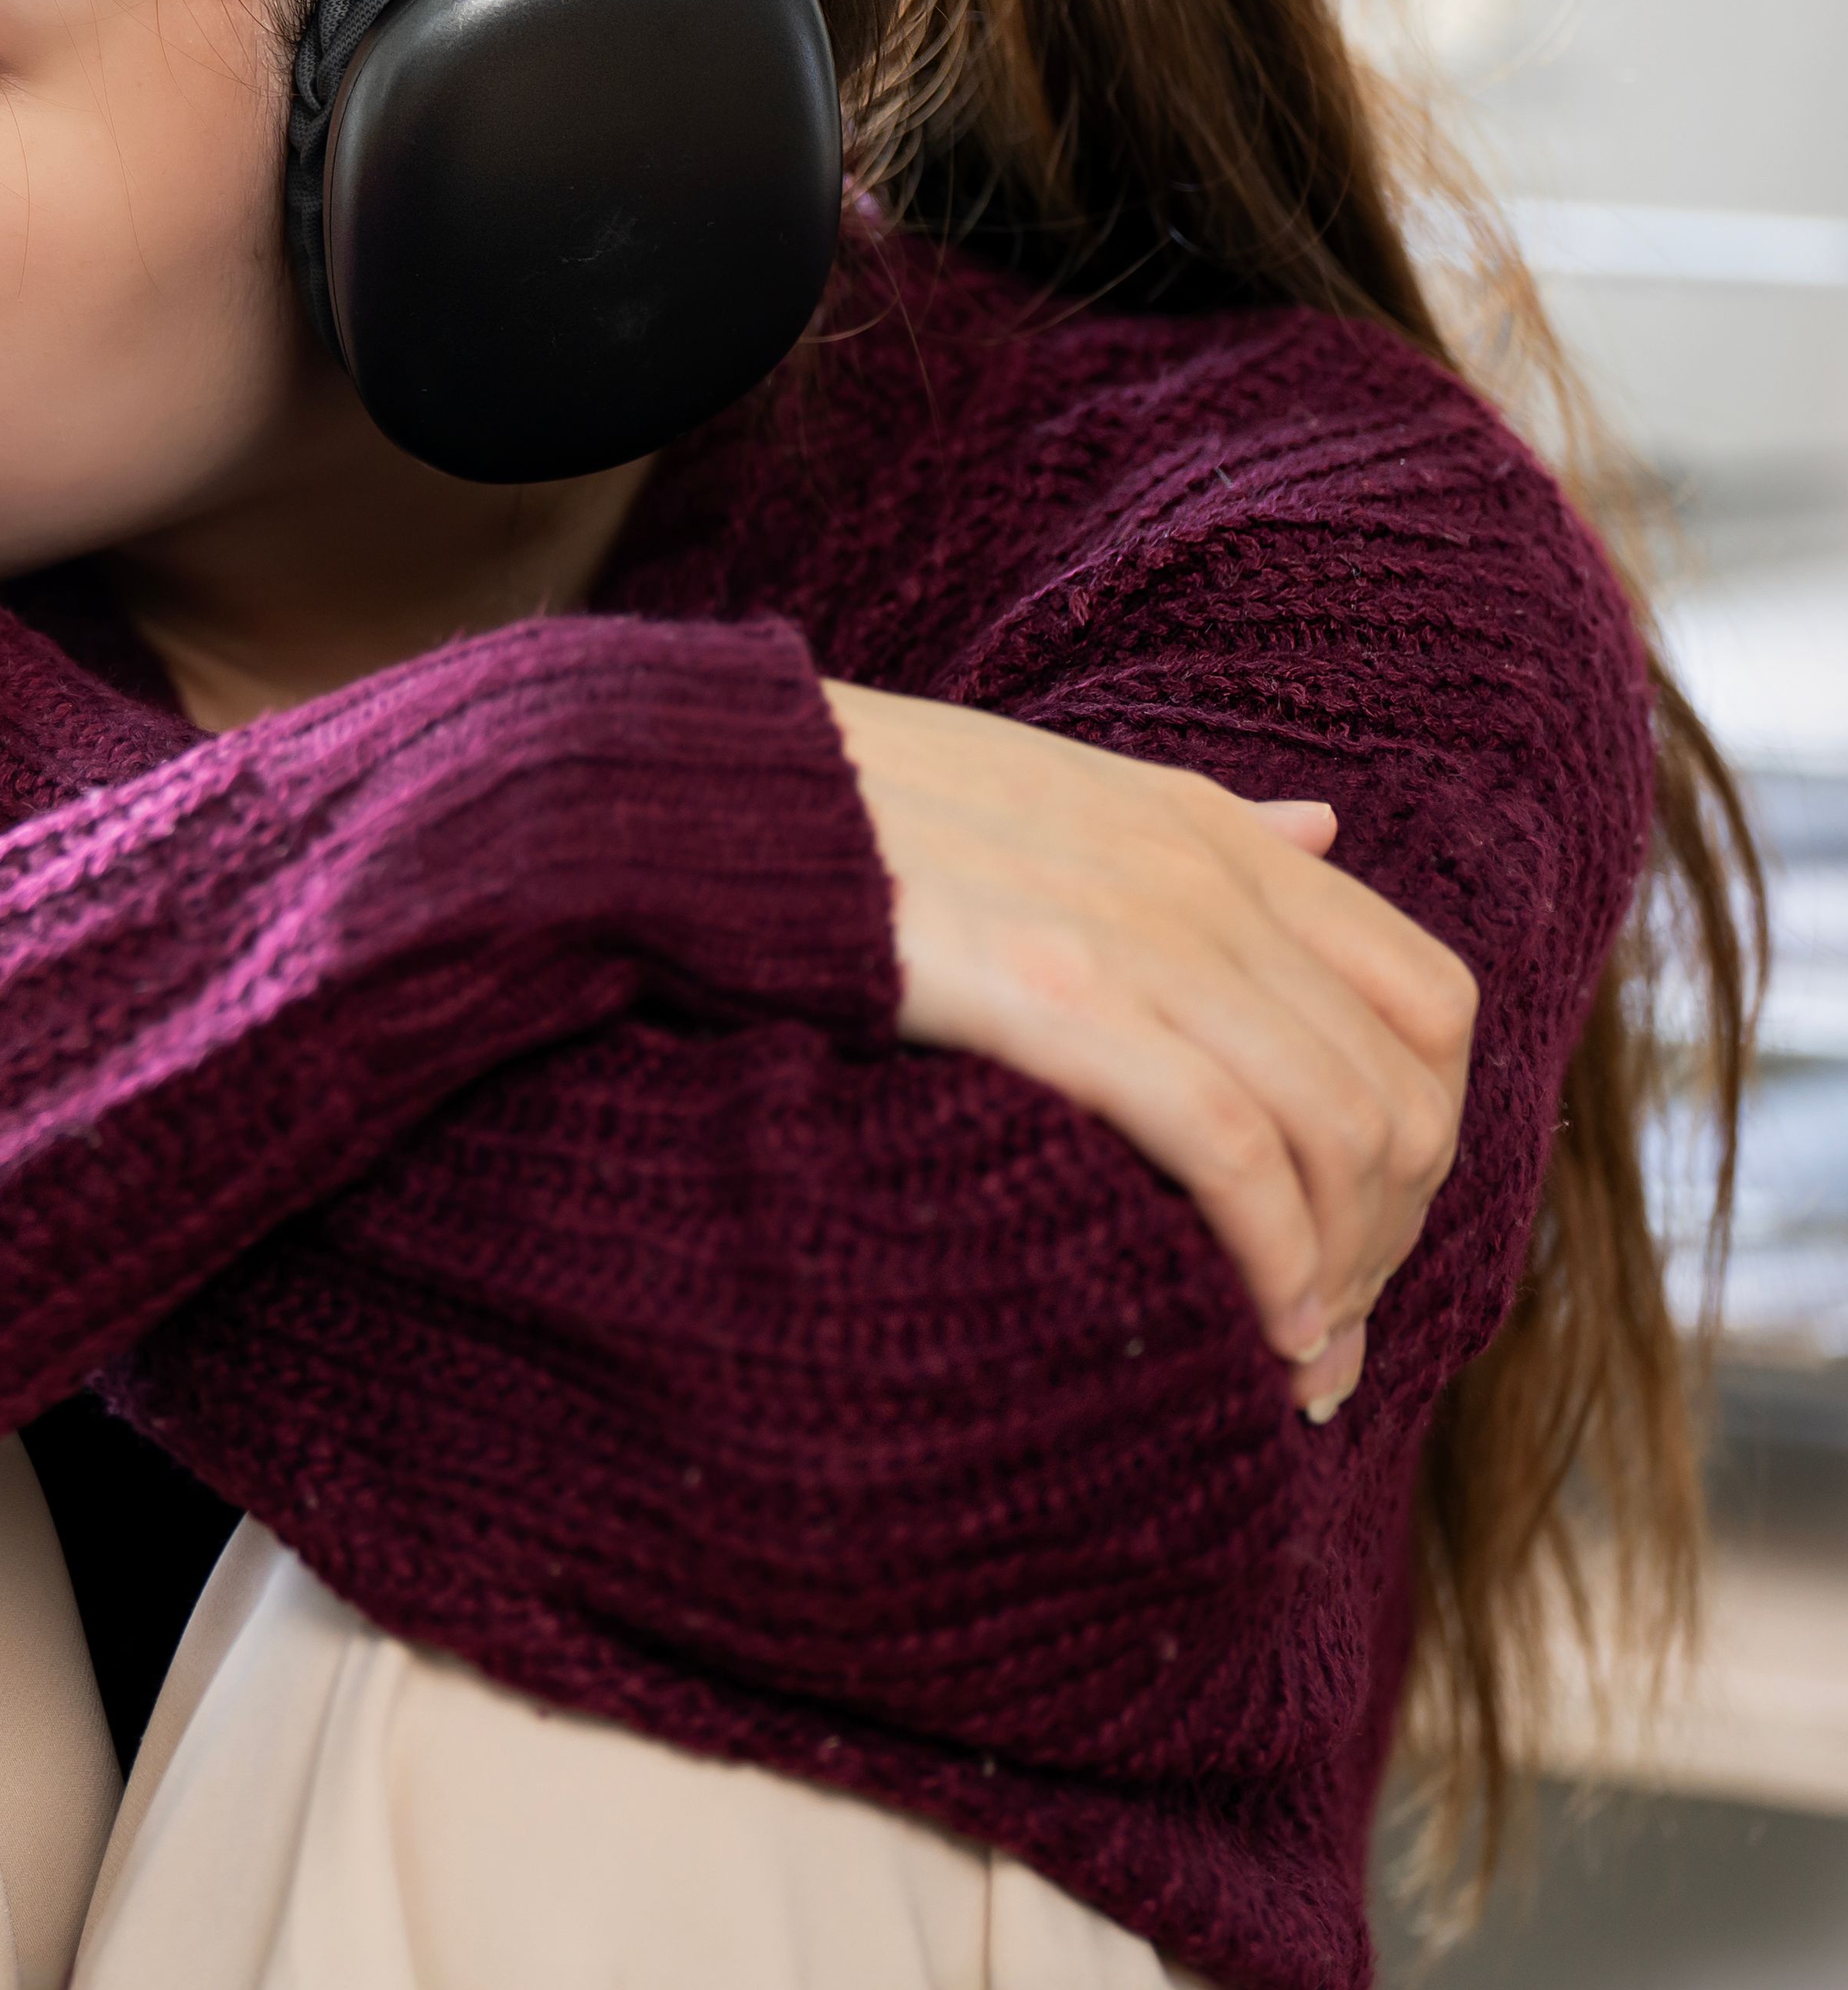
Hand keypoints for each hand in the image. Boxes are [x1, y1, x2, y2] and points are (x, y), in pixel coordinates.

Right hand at [829, 683, 1479, 1419]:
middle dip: (1391, 1240)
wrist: (717, 792)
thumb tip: (1320, 834)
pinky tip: (1253, 1322)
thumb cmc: (861, 809)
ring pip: (1343, 1132)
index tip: (1366, 1232)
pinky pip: (1235, 1149)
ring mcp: (1145, 937)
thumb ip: (1202, 829)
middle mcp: (1209, 884)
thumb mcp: (1064, 788)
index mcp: (1215, 836)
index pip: (1428, 1003)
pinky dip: (1274, 1255)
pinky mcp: (1065, 999)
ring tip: (1294, 1356)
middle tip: (1329, 1335)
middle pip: (1402, 1094)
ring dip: (1342, 1271)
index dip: (1427, 1137)